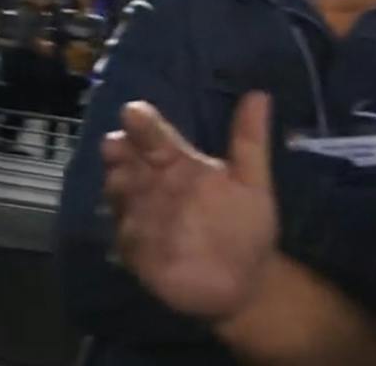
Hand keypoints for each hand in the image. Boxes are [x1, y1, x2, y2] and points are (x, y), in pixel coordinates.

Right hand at [101, 92, 278, 321]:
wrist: (246, 281)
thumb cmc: (246, 226)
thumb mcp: (253, 182)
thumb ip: (249, 141)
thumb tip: (259, 94)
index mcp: (180, 165)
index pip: (156, 139)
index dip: (144, 125)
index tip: (133, 111)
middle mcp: (155, 188)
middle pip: (128, 165)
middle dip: (119, 154)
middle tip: (116, 144)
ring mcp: (144, 220)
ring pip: (122, 199)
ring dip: (119, 189)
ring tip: (121, 180)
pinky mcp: (140, 253)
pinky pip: (129, 239)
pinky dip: (130, 231)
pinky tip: (132, 226)